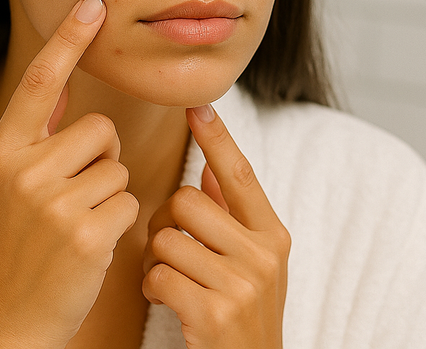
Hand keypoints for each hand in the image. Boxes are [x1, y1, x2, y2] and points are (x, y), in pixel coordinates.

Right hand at [0, 0, 139, 348]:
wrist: (5, 320)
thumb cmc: (10, 248)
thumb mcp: (3, 186)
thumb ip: (31, 139)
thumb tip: (61, 87)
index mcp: (1, 151)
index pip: (40, 82)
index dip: (67, 39)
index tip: (92, 3)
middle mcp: (23, 170)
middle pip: (99, 129)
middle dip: (100, 158)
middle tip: (73, 197)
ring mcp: (53, 202)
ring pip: (118, 167)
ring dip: (110, 195)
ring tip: (75, 226)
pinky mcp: (86, 232)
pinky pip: (130, 202)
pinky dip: (119, 223)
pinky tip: (89, 247)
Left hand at [142, 104, 289, 348]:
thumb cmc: (242, 317)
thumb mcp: (252, 265)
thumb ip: (232, 217)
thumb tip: (208, 168)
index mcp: (273, 236)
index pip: (241, 175)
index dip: (217, 138)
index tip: (197, 107)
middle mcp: (264, 256)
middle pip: (186, 201)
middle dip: (164, 223)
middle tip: (169, 250)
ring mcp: (241, 285)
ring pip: (166, 238)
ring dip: (156, 261)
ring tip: (171, 281)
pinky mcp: (214, 314)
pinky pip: (157, 276)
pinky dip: (152, 289)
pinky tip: (166, 302)